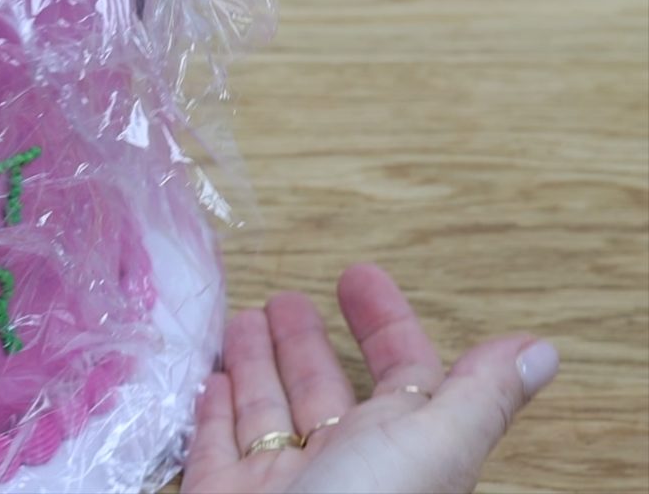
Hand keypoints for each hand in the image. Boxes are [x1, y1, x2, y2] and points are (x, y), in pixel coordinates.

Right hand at [182, 263, 558, 493]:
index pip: (401, 375)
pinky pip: (215, 449)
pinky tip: (209, 381)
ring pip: (266, 415)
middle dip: (306, 342)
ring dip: (255, 366)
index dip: (385, 323)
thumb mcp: (431, 451)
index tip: (358, 276)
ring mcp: (278, 488)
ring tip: (240, 322)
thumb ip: (479, 399)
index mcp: (400, 453)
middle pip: (326, 393)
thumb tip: (540, 351)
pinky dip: (211, 413)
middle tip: (283, 298)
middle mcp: (342, 471)